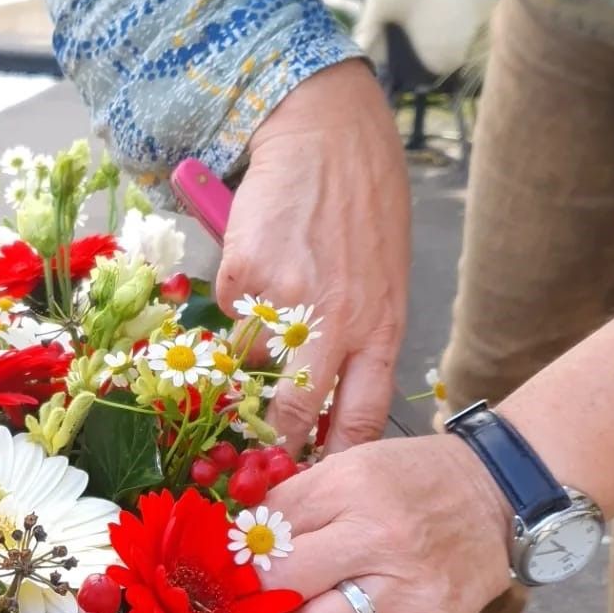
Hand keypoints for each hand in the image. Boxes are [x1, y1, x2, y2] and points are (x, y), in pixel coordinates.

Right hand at [215, 60, 409, 453]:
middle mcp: (337, 322)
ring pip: (252, 359)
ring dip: (253, 344)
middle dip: (274, 433)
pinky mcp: (246, 275)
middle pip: (294, 410)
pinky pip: (229, 312)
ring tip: (273, 300)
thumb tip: (322, 403)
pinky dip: (237, 296)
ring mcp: (288, 300)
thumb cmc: (363, 207)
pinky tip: (260, 259)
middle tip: (260, 442)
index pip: (357, 419)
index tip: (310, 477)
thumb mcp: (384, 281)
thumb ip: (360, 340)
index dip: (330, 457)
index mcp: (380, 329)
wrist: (328, 135)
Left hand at [260, 436, 512, 612]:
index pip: (266, 531)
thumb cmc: (410, 479)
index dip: (243, 556)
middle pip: (284, 582)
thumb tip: (240, 544)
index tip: (244, 567)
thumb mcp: (348, 466)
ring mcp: (411, 585)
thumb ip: (293, 502)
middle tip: (267, 599)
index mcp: (346, 487)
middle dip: (261, 596)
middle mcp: (377, 536)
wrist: (500, 488)